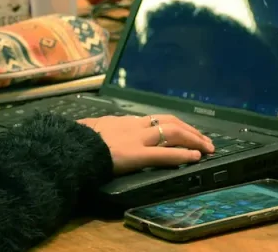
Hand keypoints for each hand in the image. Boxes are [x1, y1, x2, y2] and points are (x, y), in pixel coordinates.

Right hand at [78, 114, 214, 174]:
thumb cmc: (75, 140)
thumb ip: (96, 128)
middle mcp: (133, 126)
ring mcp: (137, 139)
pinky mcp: (137, 154)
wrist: (71, 147)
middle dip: (189, 130)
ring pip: (172, 132)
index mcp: (122, 122)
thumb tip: (88, 128)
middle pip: (168, 122)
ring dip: (193, 139)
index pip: (153, 121)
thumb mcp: (87, 128)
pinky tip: (195, 157)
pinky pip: (165, 153)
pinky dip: (183, 154)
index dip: (172, 126)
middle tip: (204, 140)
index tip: (183, 132)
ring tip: (207, 148)